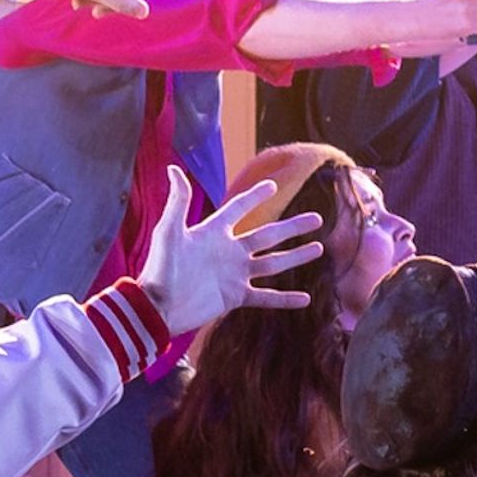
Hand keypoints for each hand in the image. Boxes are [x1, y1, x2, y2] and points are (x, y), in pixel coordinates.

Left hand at [133, 169, 325, 334]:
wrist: (158, 307)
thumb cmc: (160, 268)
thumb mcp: (169, 231)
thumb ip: (178, 202)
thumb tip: (174, 168)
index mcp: (214, 232)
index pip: (238, 209)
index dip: (255, 196)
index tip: (272, 185)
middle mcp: (229, 251)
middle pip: (268, 235)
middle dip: (293, 227)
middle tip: (316, 219)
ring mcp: (235, 274)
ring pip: (273, 263)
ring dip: (296, 257)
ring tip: (319, 248)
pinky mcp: (235, 297)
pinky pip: (266, 296)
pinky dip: (285, 299)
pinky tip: (305, 299)